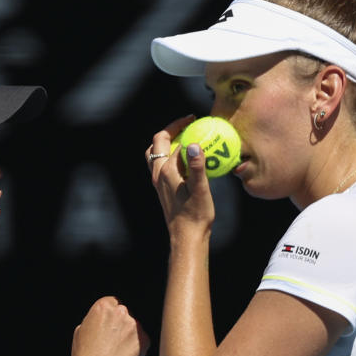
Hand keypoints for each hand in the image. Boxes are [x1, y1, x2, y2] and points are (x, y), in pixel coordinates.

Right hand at [70, 296, 149, 355]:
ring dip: (130, 336)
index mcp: (103, 306)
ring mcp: (134, 325)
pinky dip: (137, 348)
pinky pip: (143, 341)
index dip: (112, 315)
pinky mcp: (144, 339)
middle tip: (113, 341)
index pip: (114, 303)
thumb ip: (94, 320)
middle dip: (121, 325)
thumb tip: (102, 320)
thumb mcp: (81, 330)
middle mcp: (121, 312)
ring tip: (117, 352)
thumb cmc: (84, 355)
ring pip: (135, 328)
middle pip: (126, 313)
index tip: (110, 325)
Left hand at [145, 115, 215, 236]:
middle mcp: (158, 174)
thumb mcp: (201, 189)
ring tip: (183, 138)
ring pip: (155, 154)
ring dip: (166, 142)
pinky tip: (185, 159)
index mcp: (166, 171)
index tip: (195, 120)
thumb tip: (194, 145)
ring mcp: (158, 181)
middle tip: (188, 124)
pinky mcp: (162, 188)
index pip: (171, 140)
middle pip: (158, 142)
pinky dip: (169, 155)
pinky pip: (160, 164)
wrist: (186, 236)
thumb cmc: (195, 214)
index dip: (182, 126)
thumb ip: (197, 166)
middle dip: (171, 130)